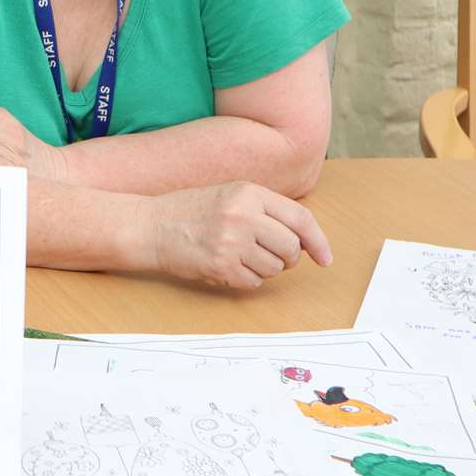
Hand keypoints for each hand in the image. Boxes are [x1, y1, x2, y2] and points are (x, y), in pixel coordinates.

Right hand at [138, 181, 332, 289]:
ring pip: (274, 268)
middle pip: (290, 247)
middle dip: (287, 258)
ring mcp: (231, 241)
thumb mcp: (230, 195)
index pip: (300, 218)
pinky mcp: (220, 266)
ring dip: (265, 269)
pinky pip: (254, 282)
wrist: (151, 226)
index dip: (318, 241)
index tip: (324, 257)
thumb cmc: (191, 211)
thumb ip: (266, 210)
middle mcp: (242, 215)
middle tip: (271, 256)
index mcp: (249, 193)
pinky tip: (228, 266)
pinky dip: (247, 280)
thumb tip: (304, 238)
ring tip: (241, 257)